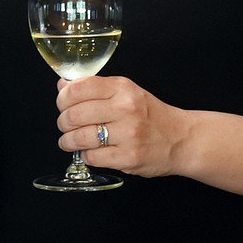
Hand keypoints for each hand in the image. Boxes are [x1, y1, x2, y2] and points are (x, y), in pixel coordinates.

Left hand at [55, 76, 187, 177]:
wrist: (180, 139)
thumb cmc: (149, 114)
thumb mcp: (125, 91)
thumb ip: (94, 87)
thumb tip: (63, 84)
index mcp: (122, 88)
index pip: (79, 88)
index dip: (63, 97)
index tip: (62, 103)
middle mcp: (125, 108)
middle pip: (75, 114)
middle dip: (63, 121)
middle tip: (64, 124)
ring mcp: (128, 134)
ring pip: (80, 137)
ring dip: (68, 141)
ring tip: (68, 140)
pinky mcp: (128, 158)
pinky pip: (92, 157)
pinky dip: (85, 155)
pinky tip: (88, 152)